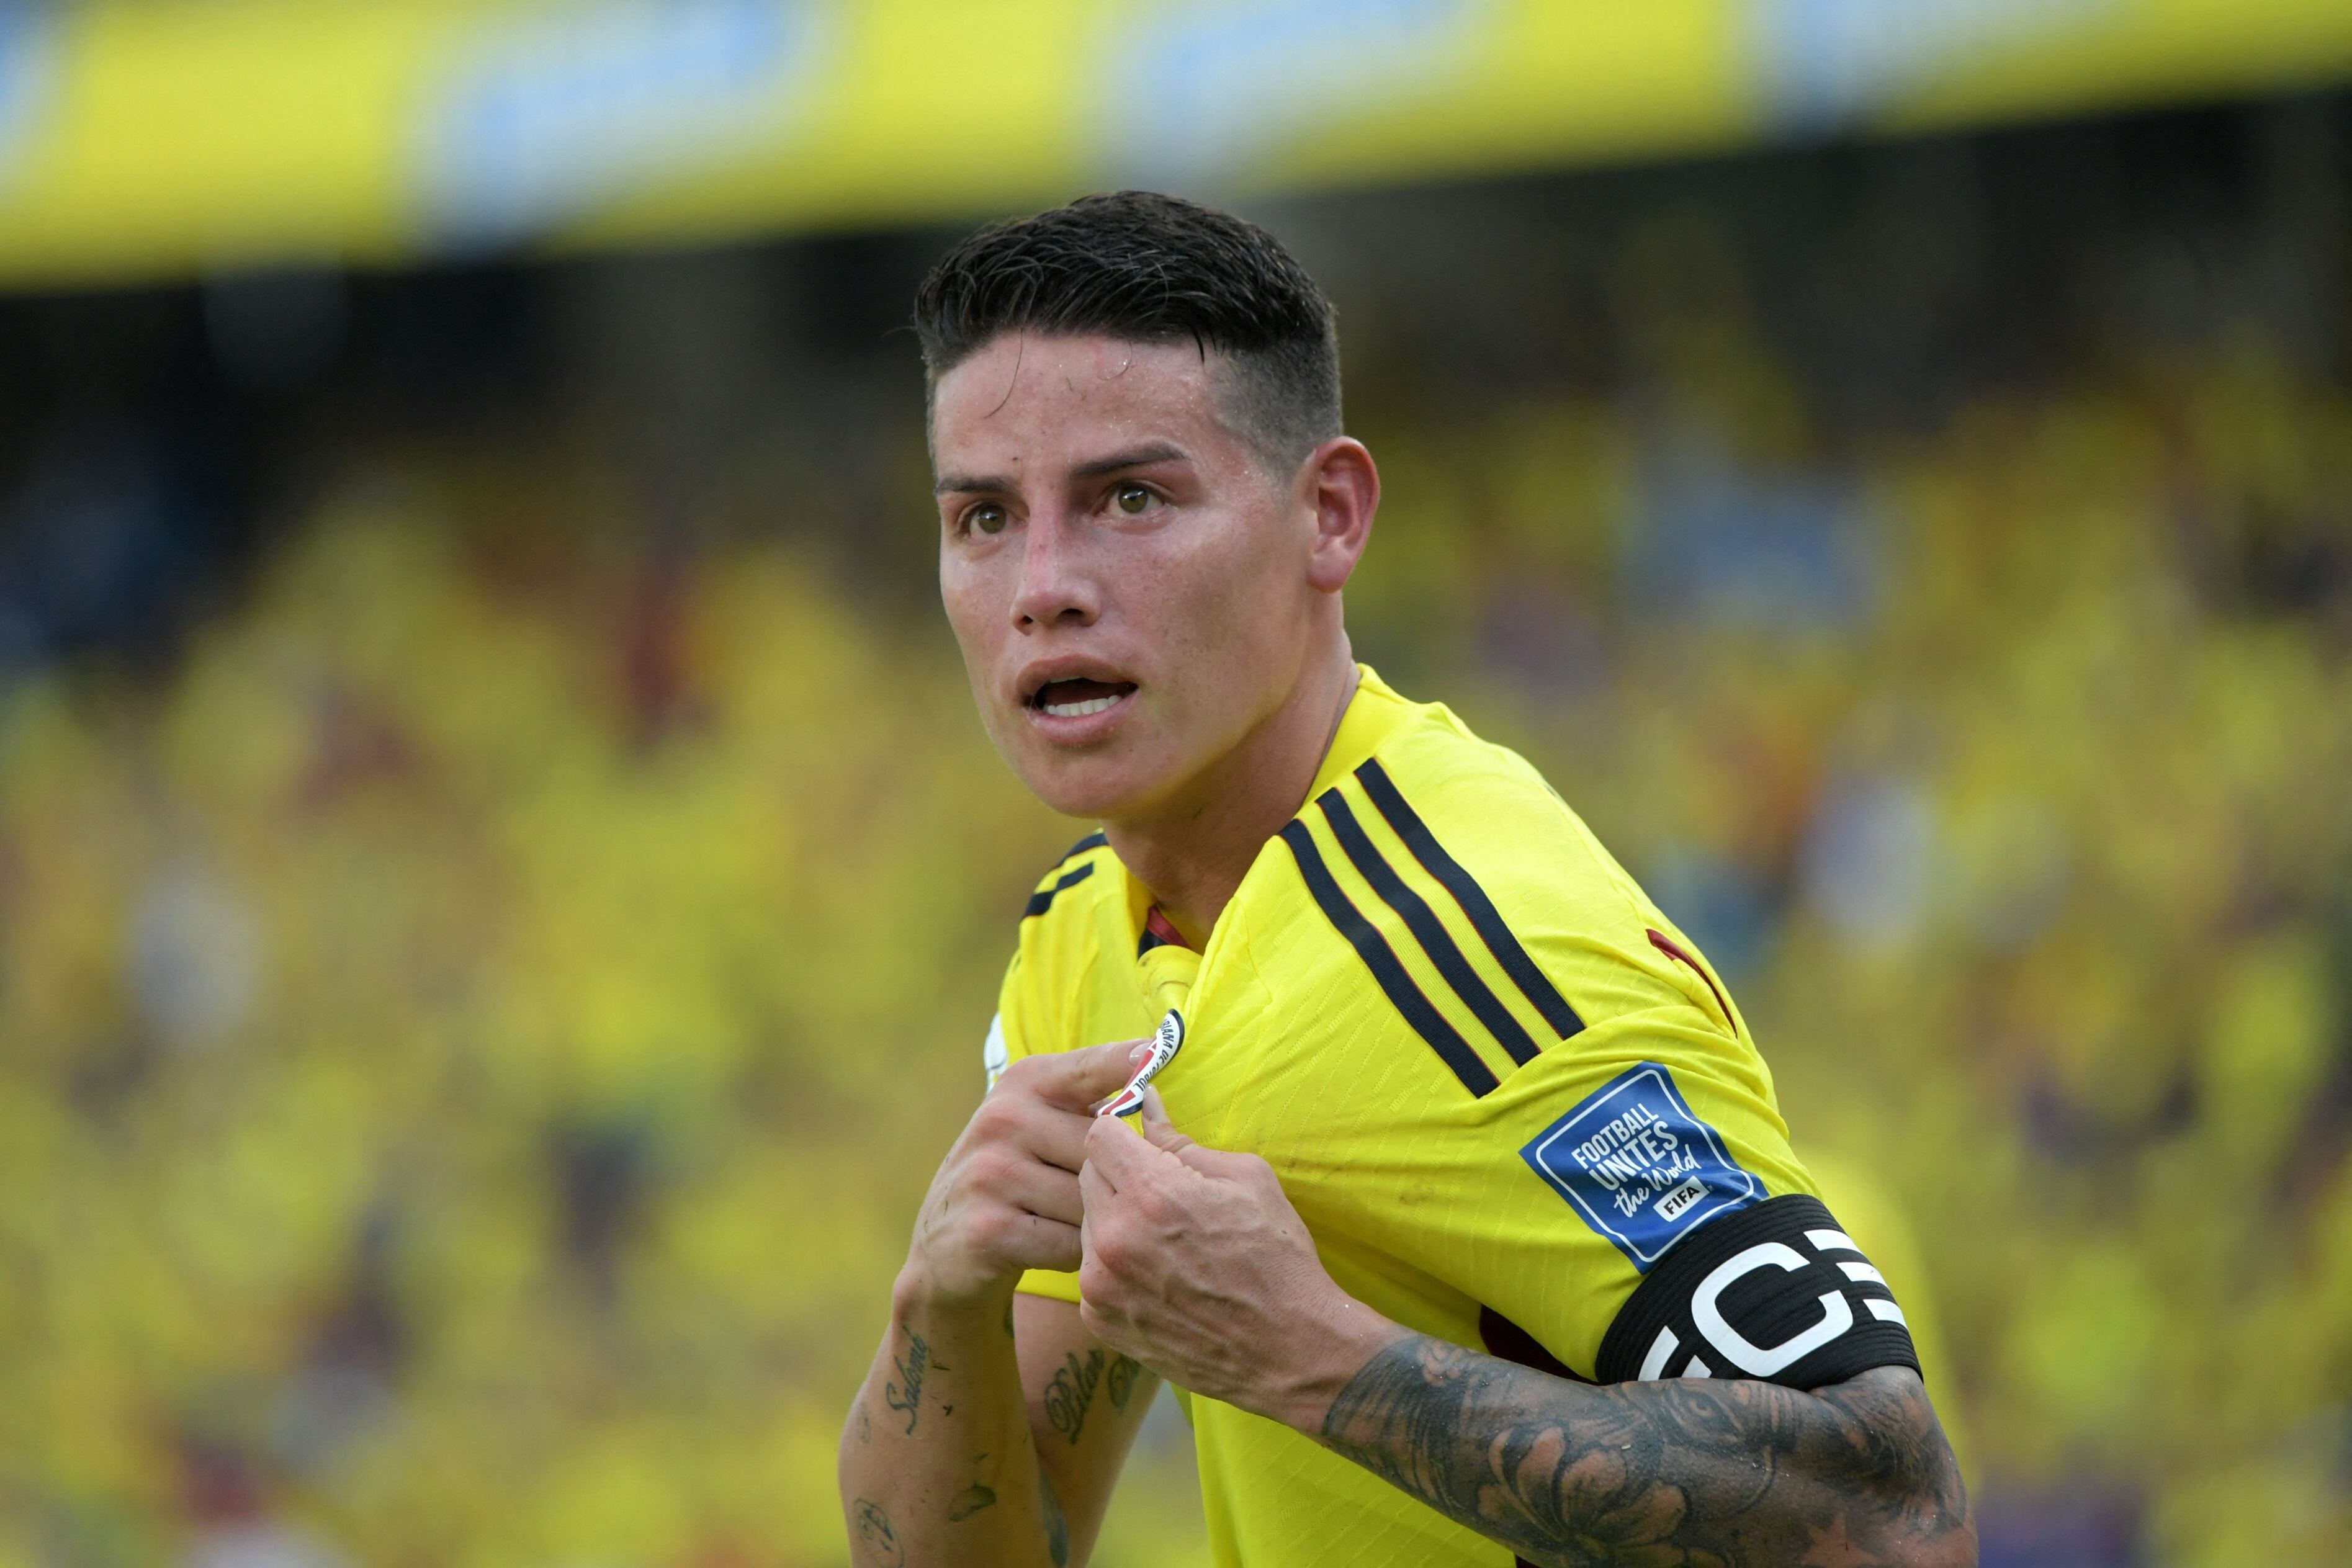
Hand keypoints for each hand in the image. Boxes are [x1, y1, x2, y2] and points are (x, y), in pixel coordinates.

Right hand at [904, 1038, 1146, 1305]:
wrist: (946, 1247)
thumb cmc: (1018, 1175)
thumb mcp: (1042, 1121)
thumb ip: (1093, 1100)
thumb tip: (1156, 1081)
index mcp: (1024, 1082)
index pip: (1093, 1067)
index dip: (1131, 1061)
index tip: (1162, 1047)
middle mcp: (1003, 1117)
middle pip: (1104, 1150)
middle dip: (1114, 1182)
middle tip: (1100, 1198)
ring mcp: (991, 1172)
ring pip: (1090, 1201)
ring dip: (1096, 1223)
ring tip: (1073, 1223)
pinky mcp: (988, 1229)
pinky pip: (1070, 1245)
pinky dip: (1075, 1254)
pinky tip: (1055, 1247)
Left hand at [1076, 1091, 1398, 1427]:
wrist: (1290, 1351)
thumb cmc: (1277, 1259)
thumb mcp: (1246, 1179)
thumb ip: (1183, 1143)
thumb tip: (1147, 1108)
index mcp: (1152, 1195)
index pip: (1097, 1133)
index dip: (1122, 1131)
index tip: (1139, 1142)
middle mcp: (1115, 1239)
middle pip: (1088, 1176)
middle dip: (1120, 1172)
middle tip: (1162, 1191)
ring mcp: (1102, 1286)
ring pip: (1088, 1224)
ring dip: (1116, 1220)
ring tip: (1165, 1239)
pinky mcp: (1100, 1321)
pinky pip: (1092, 1270)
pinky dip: (1116, 1265)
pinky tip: (1159, 1275)